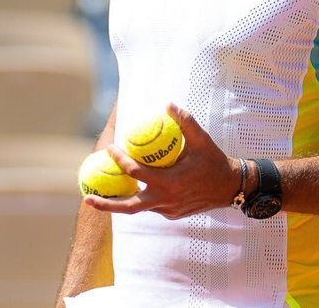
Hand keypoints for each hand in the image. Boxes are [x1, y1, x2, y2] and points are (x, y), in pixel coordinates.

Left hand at [83, 104, 238, 219]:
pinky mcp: (171, 214)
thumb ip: (185, 122)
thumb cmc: (215, 161)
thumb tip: (167, 103)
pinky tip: (131, 187)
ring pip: (138, 207)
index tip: (110, 148)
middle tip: (86, 197)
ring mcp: (168, 210)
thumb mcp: (202, 140)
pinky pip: (151, 205)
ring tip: (99, 196)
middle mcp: (166, 201)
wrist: (231, 188)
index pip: (137, 173)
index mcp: (170, 183)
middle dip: (106, 205)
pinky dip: (139, 197)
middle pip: (129, 207)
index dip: (120, 160)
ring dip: (120, 201)